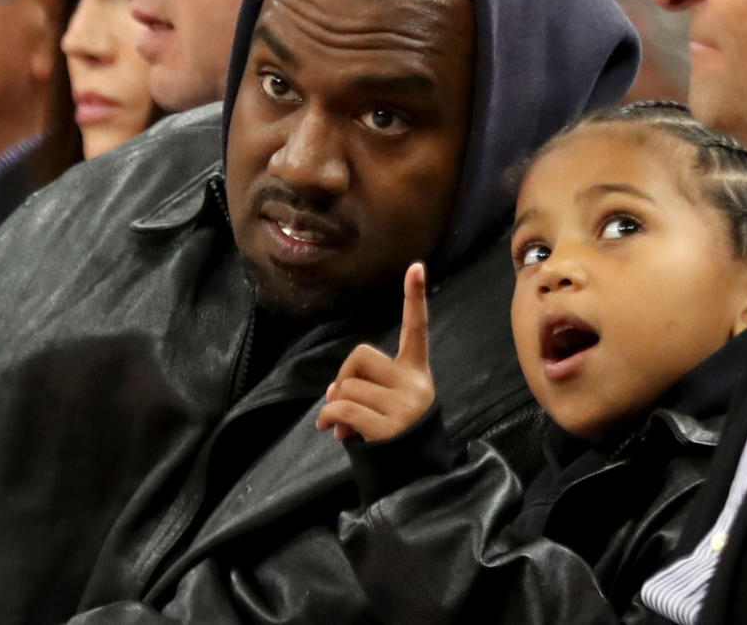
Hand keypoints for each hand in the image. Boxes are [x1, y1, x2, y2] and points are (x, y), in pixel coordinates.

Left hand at [315, 262, 434, 441]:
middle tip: (344, 401)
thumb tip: (332, 393)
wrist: (416, 478)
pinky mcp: (390, 428)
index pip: (417, 329)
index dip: (415, 298)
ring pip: (347, 387)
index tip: (417, 267)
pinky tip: (332, 430)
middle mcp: (415, 383)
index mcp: (418, 371)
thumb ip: (364, 387)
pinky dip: (328, 419)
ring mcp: (404, 405)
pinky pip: (342, 409)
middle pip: (360, 356)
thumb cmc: (396, 434)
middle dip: (344, 377)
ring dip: (335, 406)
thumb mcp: (390, 403)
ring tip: (343, 426)